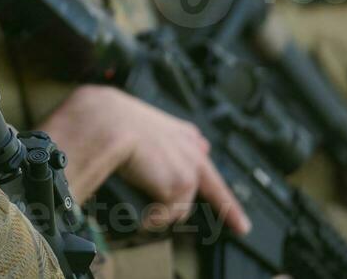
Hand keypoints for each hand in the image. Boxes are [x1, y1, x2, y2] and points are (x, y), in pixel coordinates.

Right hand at [38, 85, 250, 235]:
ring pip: (179, 206)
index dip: (210, 177)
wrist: (104, 122)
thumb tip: (151, 156)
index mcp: (180, 133)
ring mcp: (189, 168)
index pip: (202, 155)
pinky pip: (166, 215)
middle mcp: (192, 149)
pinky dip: (152, 217)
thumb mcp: (134, 121)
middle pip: (215, 187)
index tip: (224, 189)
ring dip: (160, 211)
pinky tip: (140, 210)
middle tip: (242, 227)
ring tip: (140, 207)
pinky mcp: (181, 186)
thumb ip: (149, 138)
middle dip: (229, 210)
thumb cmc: (108, 118)